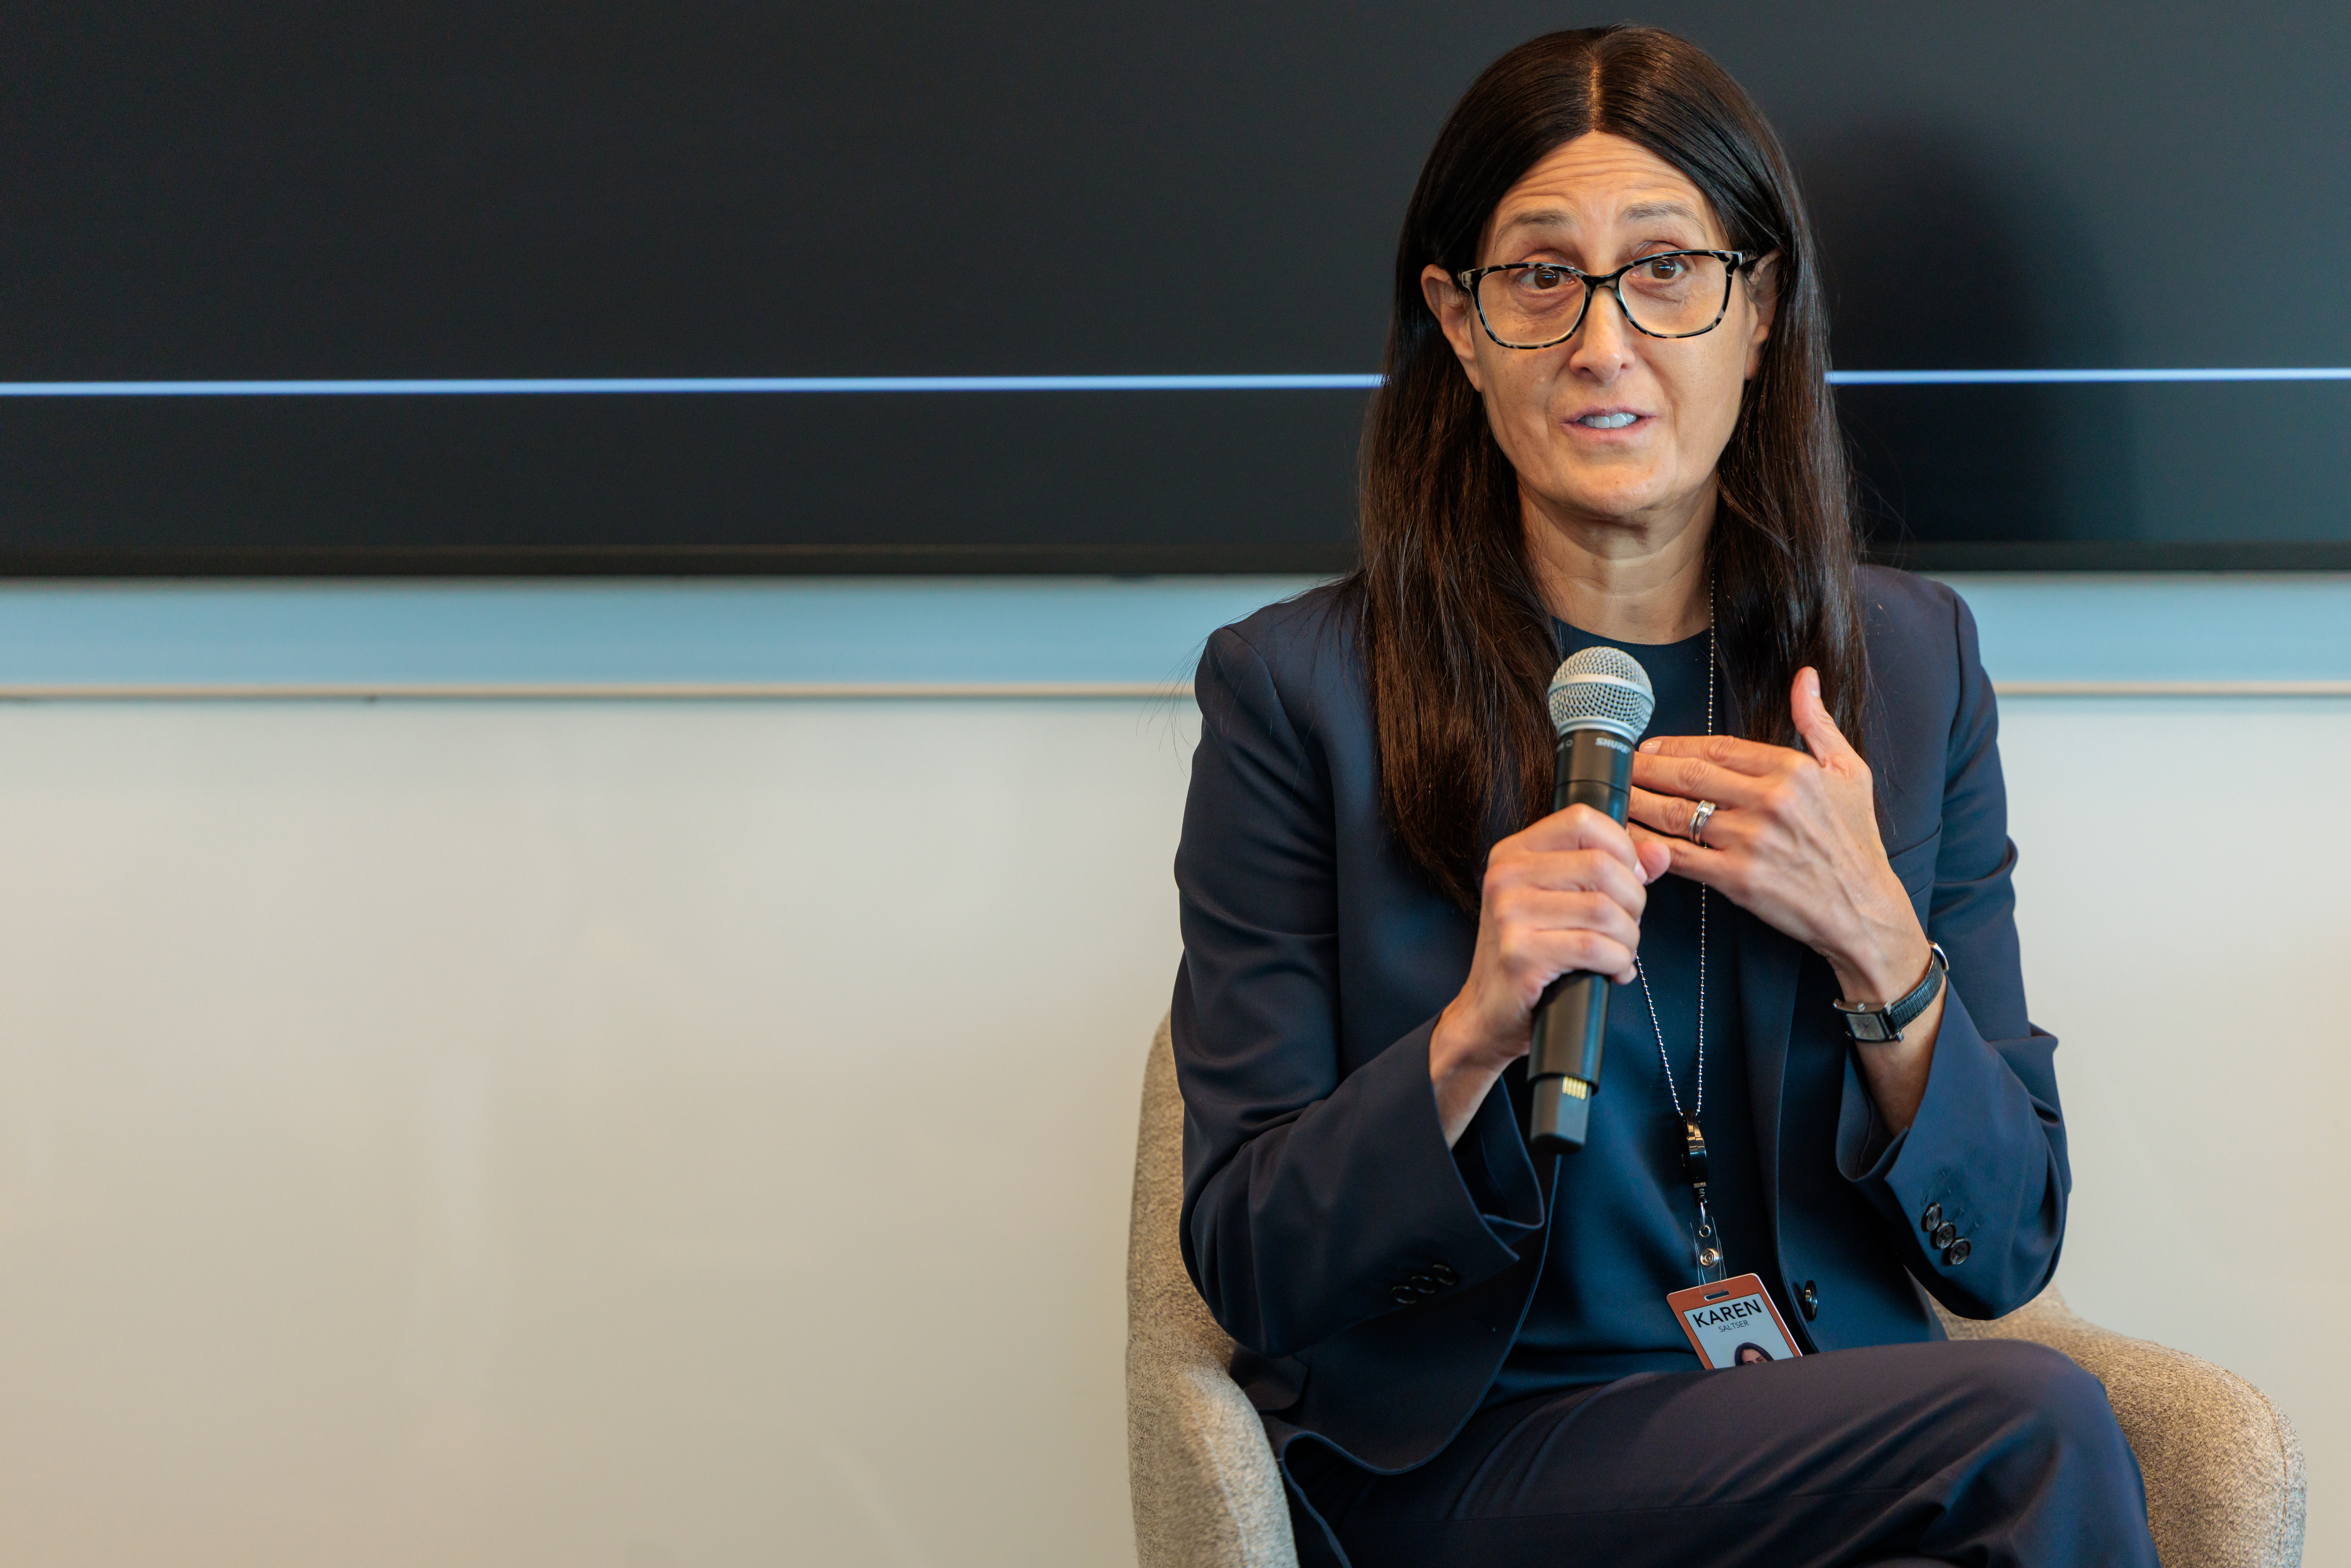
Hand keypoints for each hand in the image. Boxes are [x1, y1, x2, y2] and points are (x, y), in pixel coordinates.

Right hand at [1428, 804, 1672, 1143]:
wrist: (1488, 1012)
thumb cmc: (1532, 953)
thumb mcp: (1565, 901)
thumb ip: (1613, 871)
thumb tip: (1660, 853)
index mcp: (1514, 853)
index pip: (1581, 819)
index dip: (1622, 847)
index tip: (1629, 879)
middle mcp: (1506, 876)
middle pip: (1601, 865)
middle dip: (1633, 901)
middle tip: (1628, 927)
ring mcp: (1509, 914)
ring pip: (1604, 909)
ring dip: (1628, 937)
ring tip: (1621, 952)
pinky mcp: (1520, 954)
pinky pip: (1594, 947)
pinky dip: (1618, 963)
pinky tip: (1613, 972)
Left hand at [1625, 667, 1927, 1008]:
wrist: (1864, 909)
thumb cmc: (1856, 842)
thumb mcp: (1850, 772)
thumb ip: (1818, 723)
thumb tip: (1806, 679)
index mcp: (1791, 770)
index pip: (1717, 747)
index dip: (1676, 745)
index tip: (1651, 746)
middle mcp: (1768, 801)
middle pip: (1689, 775)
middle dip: (1647, 768)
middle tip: (1622, 766)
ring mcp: (1750, 840)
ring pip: (1677, 813)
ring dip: (1639, 801)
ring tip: (1616, 794)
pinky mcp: (1737, 878)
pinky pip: (1679, 855)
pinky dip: (1648, 845)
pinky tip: (1626, 837)